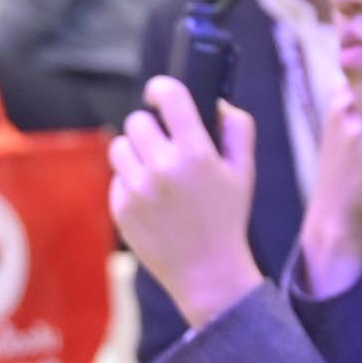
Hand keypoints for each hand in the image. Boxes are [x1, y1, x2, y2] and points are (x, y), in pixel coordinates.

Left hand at [111, 77, 264, 328]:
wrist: (207, 272)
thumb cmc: (227, 219)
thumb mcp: (245, 173)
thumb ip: (238, 129)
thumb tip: (217, 103)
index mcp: (196, 153)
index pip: (169, 97)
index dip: (161, 89)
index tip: (160, 96)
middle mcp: (163, 167)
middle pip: (138, 122)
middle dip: (151, 130)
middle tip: (165, 147)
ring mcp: (137, 189)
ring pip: (120, 147)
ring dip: (135, 153)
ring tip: (155, 173)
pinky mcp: (120, 208)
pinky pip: (116, 179)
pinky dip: (131, 183)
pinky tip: (152, 202)